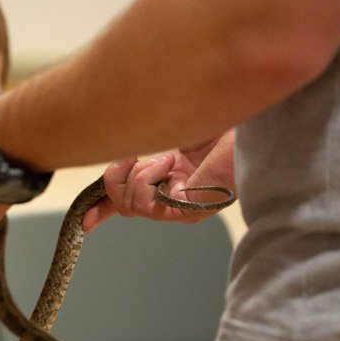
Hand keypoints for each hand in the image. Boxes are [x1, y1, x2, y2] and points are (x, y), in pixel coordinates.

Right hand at [83, 132, 235, 230]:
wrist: (255, 121)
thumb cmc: (221, 121)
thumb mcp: (170, 128)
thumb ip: (143, 145)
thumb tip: (114, 160)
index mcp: (172, 180)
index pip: (129, 203)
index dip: (103, 209)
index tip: (84, 219)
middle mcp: (177, 200)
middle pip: (122, 204)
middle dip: (117, 178)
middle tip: (134, 158)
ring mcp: (183, 208)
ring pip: (128, 204)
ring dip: (136, 174)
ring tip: (167, 157)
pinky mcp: (189, 210)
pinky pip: (143, 202)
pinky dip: (147, 177)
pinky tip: (171, 163)